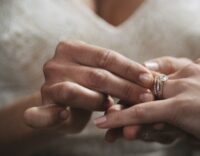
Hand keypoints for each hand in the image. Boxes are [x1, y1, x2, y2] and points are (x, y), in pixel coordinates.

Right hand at [23, 40, 154, 133]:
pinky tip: (64, 116)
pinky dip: (52, 116)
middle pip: (96, 75)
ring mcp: (46, 84)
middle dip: (125, 88)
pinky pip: (41, 114)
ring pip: (76, 93)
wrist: (62, 107)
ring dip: (101, 103)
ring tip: (123, 112)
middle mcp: (56, 62)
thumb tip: (155, 78)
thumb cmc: (90, 88)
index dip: (130, 68)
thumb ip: (121, 75)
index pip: (107, 57)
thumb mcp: (104, 76)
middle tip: (147, 98)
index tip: (150, 79)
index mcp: (73, 48)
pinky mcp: (40, 107)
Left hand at [94, 56, 199, 154]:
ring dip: (124, 107)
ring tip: (106, 116)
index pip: (166, 66)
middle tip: (114, 100)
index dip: (149, 74)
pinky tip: (106, 122)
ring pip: (145, 96)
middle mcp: (190, 71)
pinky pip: (144, 112)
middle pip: (151, 80)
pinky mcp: (180, 107)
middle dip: (132, 92)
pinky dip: (123, 118)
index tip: (138, 80)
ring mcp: (184, 87)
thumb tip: (198, 105)